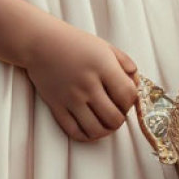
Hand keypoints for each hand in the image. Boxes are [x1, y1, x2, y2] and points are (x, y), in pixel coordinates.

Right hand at [23, 25, 139, 141]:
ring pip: (97, 130)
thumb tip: (138, 85)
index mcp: (102, 66)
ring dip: (106, 130)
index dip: (132, 101)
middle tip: (116, 111)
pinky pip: (75, 132)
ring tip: (105, 122)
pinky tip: (91, 127)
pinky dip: (87, 135)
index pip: (128, 95)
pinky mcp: (56, 107)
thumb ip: (126, 64)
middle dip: (121, 118)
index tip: (126, 98)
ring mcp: (71, 98)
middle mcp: (88, 84)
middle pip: (115, 118)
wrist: (40, 43)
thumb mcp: (105, 46)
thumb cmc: (75, 43)